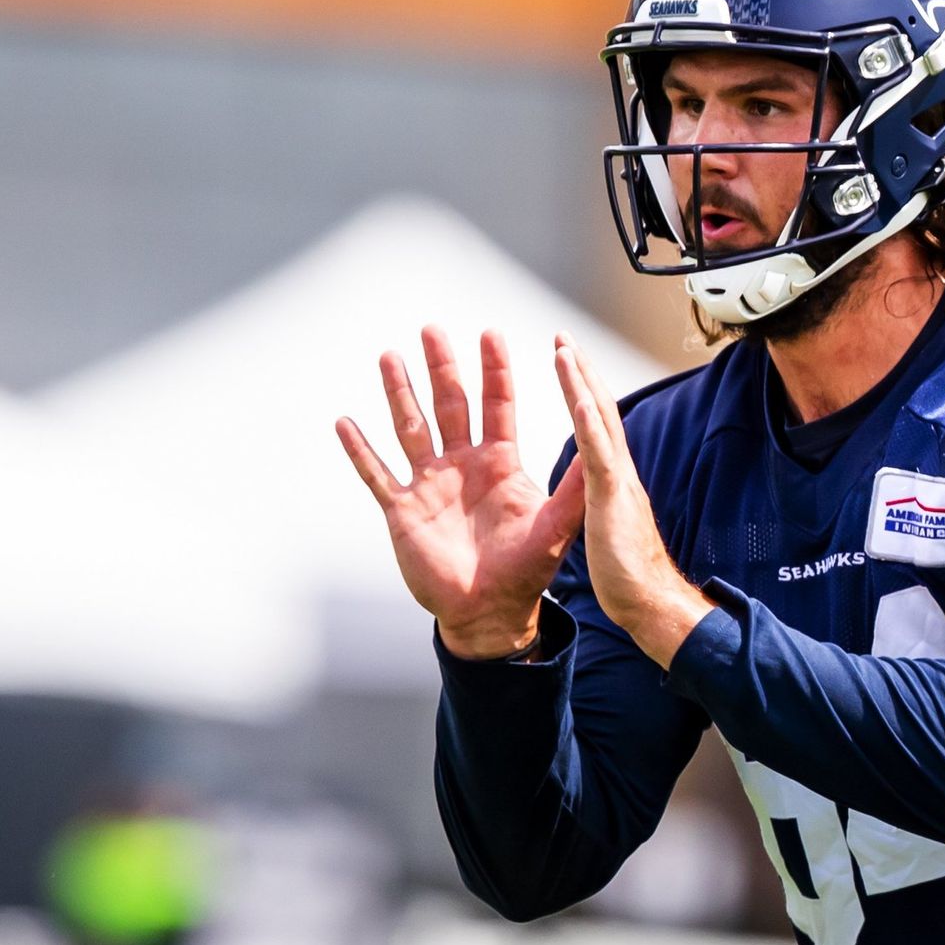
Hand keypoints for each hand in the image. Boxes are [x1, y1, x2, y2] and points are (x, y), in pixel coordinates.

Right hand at [336, 327, 585, 657]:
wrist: (489, 615)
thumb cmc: (525, 573)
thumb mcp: (556, 525)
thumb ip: (574, 485)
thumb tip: (599, 443)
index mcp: (499, 464)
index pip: (497, 405)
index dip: (494, 371)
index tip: (490, 334)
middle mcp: (462, 465)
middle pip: (450, 405)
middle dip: (442, 368)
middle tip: (432, 329)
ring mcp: (429, 485)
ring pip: (410, 428)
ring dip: (399, 394)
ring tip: (389, 357)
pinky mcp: (403, 511)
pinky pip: (377, 475)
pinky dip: (361, 451)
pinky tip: (345, 423)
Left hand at [552, 335, 712, 664]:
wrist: (649, 602)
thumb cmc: (628, 572)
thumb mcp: (609, 524)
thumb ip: (606, 499)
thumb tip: (600, 488)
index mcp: (612, 477)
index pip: (595, 422)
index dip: (581, 388)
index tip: (567, 360)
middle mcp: (617, 470)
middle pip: (598, 409)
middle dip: (580, 371)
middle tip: (563, 338)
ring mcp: (616, 481)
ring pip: (598, 421)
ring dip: (580, 383)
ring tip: (564, 350)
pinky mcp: (612, 498)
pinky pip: (598, 454)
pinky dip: (588, 423)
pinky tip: (575, 398)